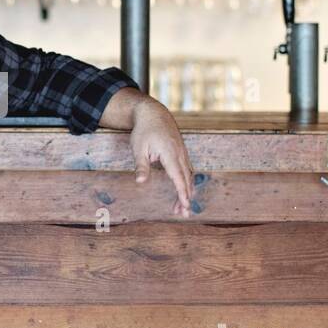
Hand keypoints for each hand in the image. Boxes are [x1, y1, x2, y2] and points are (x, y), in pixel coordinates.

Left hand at [130, 99, 194, 217]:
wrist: (153, 113)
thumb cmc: (144, 131)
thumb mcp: (138, 148)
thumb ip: (141, 166)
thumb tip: (140, 182)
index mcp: (170, 153)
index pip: (178, 177)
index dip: (182, 192)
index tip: (186, 205)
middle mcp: (180, 154)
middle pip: (186, 179)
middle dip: (186, 197)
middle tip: (183, 214)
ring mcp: (182, 152)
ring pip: (189, 175)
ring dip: (187, 191)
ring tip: (181, 208)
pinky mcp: (182, 152)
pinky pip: (188, 170)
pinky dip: (187, 182)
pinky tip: (185, 191)